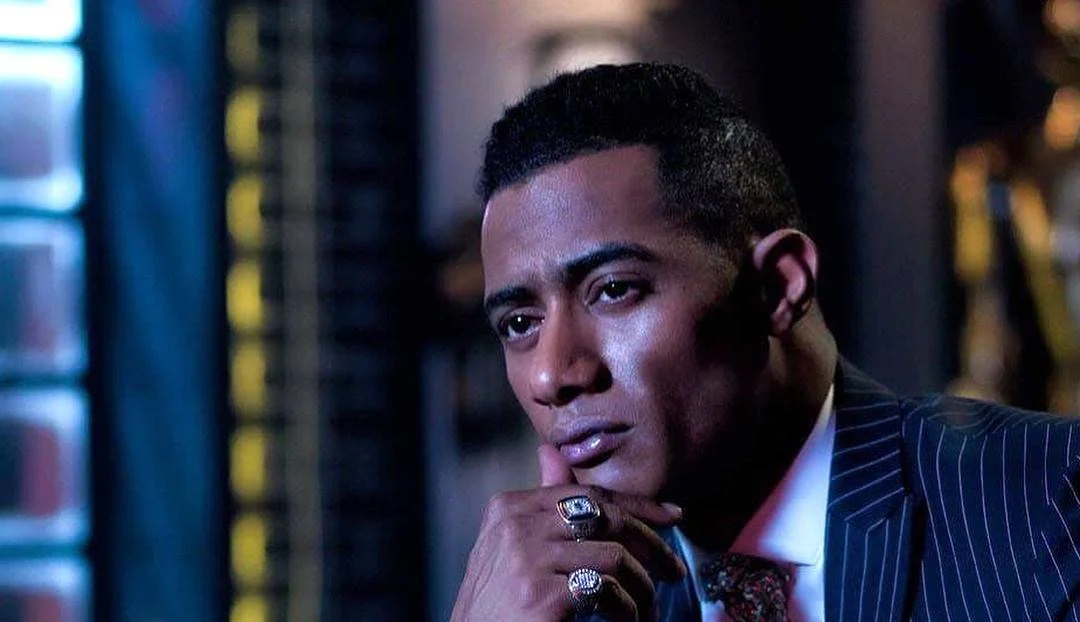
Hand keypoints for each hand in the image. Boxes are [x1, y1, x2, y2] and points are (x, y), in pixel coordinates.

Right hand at [450, 445, 686, 621]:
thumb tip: (550, 451)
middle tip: (674, 571)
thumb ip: (540, 503)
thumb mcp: (511, 547)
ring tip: (645, 609)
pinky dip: (627, 609)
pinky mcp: (542, 595)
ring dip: (641, 587)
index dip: (638, 504)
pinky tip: (627, 621)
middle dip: (651, 544)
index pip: (588, 494)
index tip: (673, 516)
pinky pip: (607, 590)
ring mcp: (527, 560)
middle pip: (607, 518)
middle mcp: (515, 526)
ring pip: (614, 555)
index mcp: (509, 507)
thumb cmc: (498, 603)